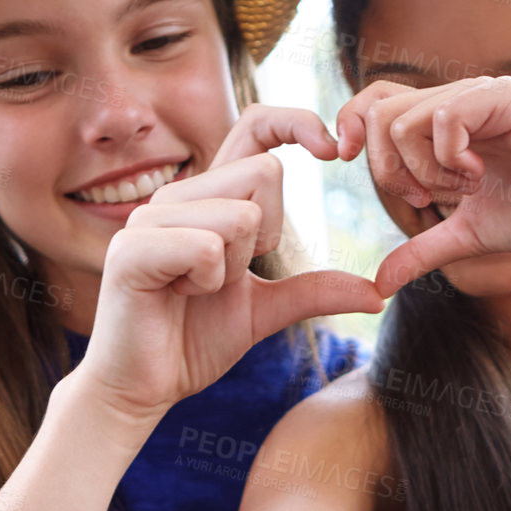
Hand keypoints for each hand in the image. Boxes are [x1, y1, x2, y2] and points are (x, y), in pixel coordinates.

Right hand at [74, 104, 384, 424]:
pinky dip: (207, 283)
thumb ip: (315, 292)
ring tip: (195, 290)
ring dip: (233, 269)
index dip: (297, 122)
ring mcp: (149, 217)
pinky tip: (177, 297)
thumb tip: (379, 293)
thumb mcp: (266, 312)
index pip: (255, 127)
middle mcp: (177, 195)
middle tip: (226, 277)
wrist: (142, 388)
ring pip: (240, 214)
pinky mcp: (132, 248)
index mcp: (208, 200)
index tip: (334, 149)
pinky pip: (206, 246)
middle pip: (265, 173)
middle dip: (266, 238)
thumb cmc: (191, 342)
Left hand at [335, 77, 510, 295]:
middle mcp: (457, 100)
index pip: (375, 108)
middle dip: (388, 171)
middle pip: (378, 116)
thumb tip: (378, 285)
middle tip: (425, 199)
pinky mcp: (503, 95)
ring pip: (405, 122)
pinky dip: (451, 158)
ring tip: (465, 188)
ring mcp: (479, 94)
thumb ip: (421, 251)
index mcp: (444, 125)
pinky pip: (445, 118)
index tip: (354, 170)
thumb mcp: (466, 236)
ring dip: (424, 170)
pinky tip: (480, 176)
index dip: (352, 133)